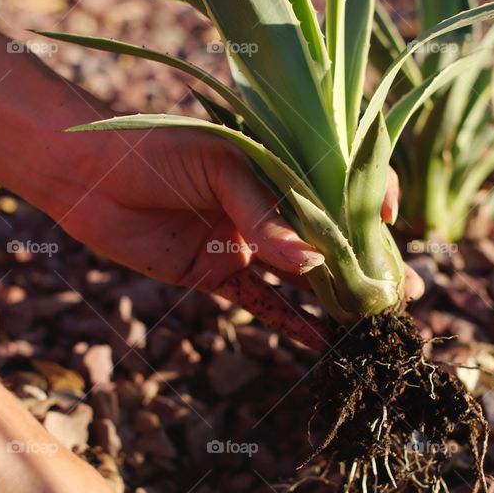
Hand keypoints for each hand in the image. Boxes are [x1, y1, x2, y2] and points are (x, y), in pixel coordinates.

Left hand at [47, 128, 424, 295]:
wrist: (87, 174)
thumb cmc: (153, 149)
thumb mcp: (217, 166)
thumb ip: (263, 214)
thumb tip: (312, 261)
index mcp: (272, 163)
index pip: (335, 182)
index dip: (367, 199)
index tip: (389, 220)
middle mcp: (265, 205)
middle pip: (327, 238)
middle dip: (366, 263)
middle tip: (406, 290)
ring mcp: (243, 241)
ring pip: (300, 277)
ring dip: (337, 299)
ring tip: (377, 320)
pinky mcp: (214, 273)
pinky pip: (259, 303)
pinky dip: (287, 324)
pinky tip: (320, 344)